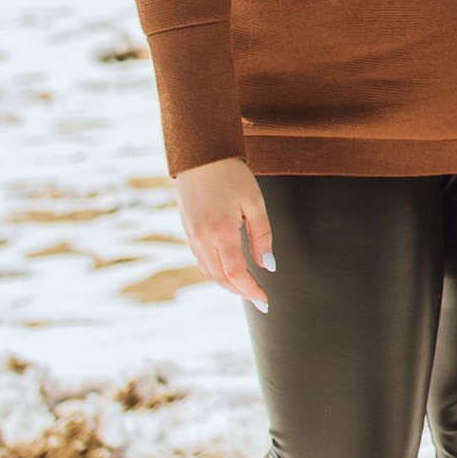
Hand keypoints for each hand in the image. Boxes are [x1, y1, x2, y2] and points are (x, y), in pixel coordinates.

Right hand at [175, 156, 275, 309]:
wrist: (201, 155)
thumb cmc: (230, 175)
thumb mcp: (254, 202)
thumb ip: (262, 236)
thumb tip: (269, 266)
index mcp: (220, 232)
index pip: (236, 274)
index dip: (251, 291)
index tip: (265, 301)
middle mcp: (202, 239)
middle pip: (221, 278)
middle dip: (241, 292)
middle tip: (259, 299)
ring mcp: (192, 236)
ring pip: (209, 272)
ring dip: (228, 284)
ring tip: (247, 288)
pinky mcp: (188, 232)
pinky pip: (201, 261)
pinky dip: (216, 271)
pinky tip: (229, 270)